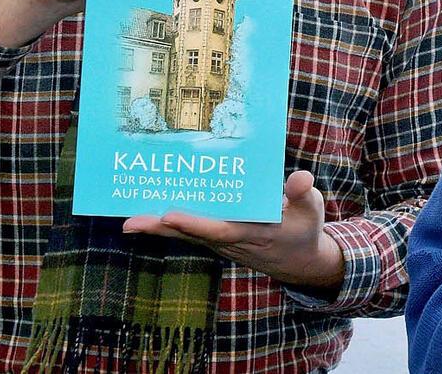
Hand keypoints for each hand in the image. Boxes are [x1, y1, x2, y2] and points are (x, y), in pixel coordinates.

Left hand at [122, 170, 344, 291]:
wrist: (300, 261)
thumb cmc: (306, 229)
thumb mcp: (312, 209)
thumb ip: (303, 193)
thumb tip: (299, 178)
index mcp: (254, 234)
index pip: (219, 229)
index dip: (194, 223)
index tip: (169, 214)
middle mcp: (231, 242)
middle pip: (191, 236)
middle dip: (160, 229)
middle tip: (128, 223)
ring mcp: (223, 243)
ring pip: (186, 236)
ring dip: (158, 229)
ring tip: (128, 221)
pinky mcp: (219, 240)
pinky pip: (191, 234)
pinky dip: (169, 227)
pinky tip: (150, 217)